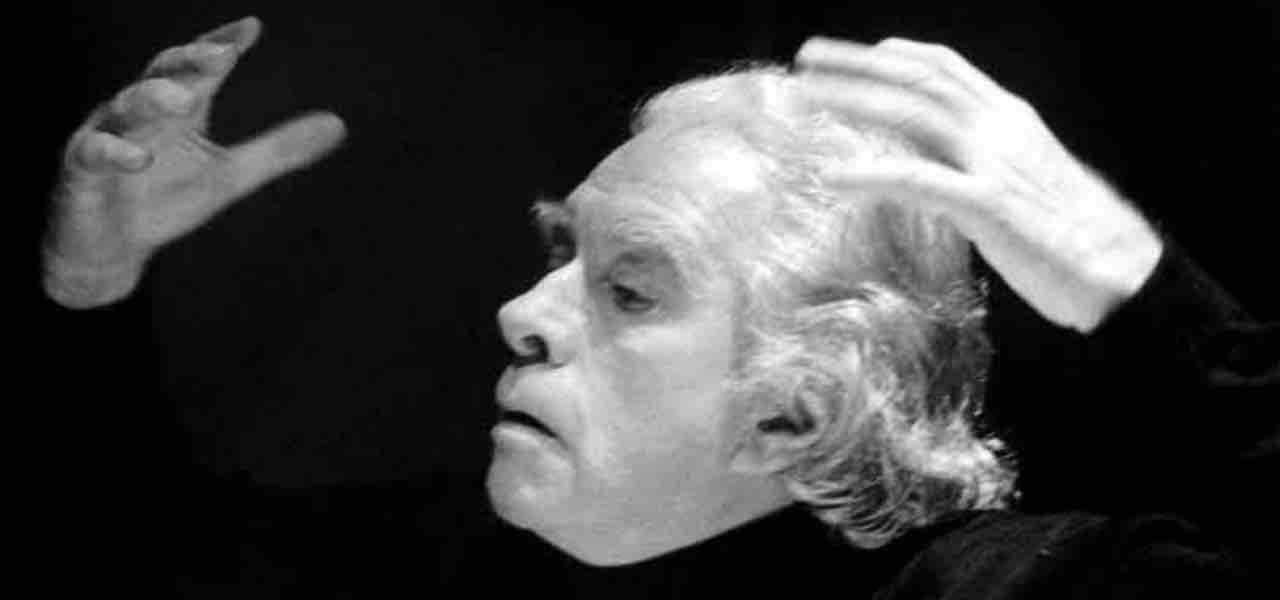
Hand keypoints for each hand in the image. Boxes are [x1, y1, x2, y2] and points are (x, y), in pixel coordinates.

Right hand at [44, 16, 346, 307]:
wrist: (114, 250)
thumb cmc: (166, 199)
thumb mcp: (231, 175)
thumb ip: (279, 149)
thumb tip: (338, 124)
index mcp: (179, 109)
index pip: (200, 66)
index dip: (221, 44)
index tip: (250, 30)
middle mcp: (141, 114)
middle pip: (161, 74)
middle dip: (189, 62)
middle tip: (220, 54)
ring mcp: (108, 138)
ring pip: (124, 107)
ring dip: (152, 99)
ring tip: (182, 98)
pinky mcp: (82, 172)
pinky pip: (92, 154)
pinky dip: (114, 153)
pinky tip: (140, 158)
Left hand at [794, 37, 1161, 331]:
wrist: (1125, 273)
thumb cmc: (1074, 236)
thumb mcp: (1022, 181)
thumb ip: (979, 162)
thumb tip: (933, 158)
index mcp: (1011, 121)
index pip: (948, 70)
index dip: (900, 55)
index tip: (862, 51)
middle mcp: (999, 130)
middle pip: (919, 80)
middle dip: (858, 63)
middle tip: (807, 56)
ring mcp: (993, 165)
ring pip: (913, 115)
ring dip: (853, 99)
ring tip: (805, 95)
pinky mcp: (988, 206)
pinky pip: (918, 181)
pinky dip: (870, 176)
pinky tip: (833, 178)